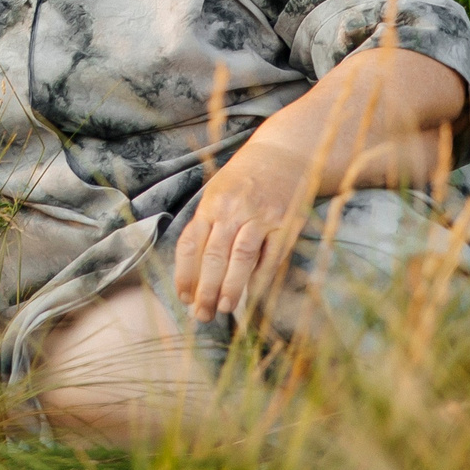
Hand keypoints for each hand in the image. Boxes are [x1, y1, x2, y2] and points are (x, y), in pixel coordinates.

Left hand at [172, 136, 309, 322]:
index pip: (190, 244)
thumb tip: (194, 270)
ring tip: (223, 309)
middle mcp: (233, 210)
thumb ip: (208, 226)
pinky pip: (271, 256)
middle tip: (201, 315)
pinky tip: (252, 296)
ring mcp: (261, 216)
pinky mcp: (285, 223)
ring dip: (231, 287)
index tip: (183, 298)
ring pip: (241, 258)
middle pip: (214, 255)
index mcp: (211, 203)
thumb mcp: (218, 193)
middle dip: (205, 289)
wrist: (284, 154)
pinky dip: (261, 278)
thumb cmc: (245, 179)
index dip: (184, 274)